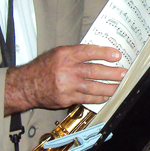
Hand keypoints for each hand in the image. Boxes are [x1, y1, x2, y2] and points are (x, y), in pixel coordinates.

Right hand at [4, 44, 123, 114]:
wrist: (26, 85)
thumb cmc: (43, 67)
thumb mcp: (57, 53)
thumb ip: (76, 53)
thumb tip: (98, 54)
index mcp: (65, 55)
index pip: (89, 52)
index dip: (104, 53)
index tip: (117, 55)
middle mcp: (66, 70)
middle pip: (94, 71)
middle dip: (111, 72)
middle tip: (123, 72)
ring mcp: (66, 85)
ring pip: (93, 87)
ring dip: (108, 87)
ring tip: (118, 86)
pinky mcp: (66, 98)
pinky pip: (86, 98)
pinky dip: (97, 97)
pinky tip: (105, 96)